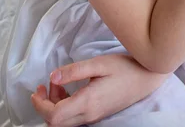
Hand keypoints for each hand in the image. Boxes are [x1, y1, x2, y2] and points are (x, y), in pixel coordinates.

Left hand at [31, 53, 169, 125]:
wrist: (147, 77)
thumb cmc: (125, 67)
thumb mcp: (99, 63)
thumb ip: (75, 70)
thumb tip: (52, 76)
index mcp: (87, 102)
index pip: (54, 116)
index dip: (40, 105)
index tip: (37, 89)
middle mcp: (89, 114)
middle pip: (57, 123)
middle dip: (45, 106)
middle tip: (44, 85)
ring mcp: (94, 116)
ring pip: (65, 121)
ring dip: (55, 105)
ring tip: (57, 83)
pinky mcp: (98, 113)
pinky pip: (74, 117)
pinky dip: (65, 106)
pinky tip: (69, 89)